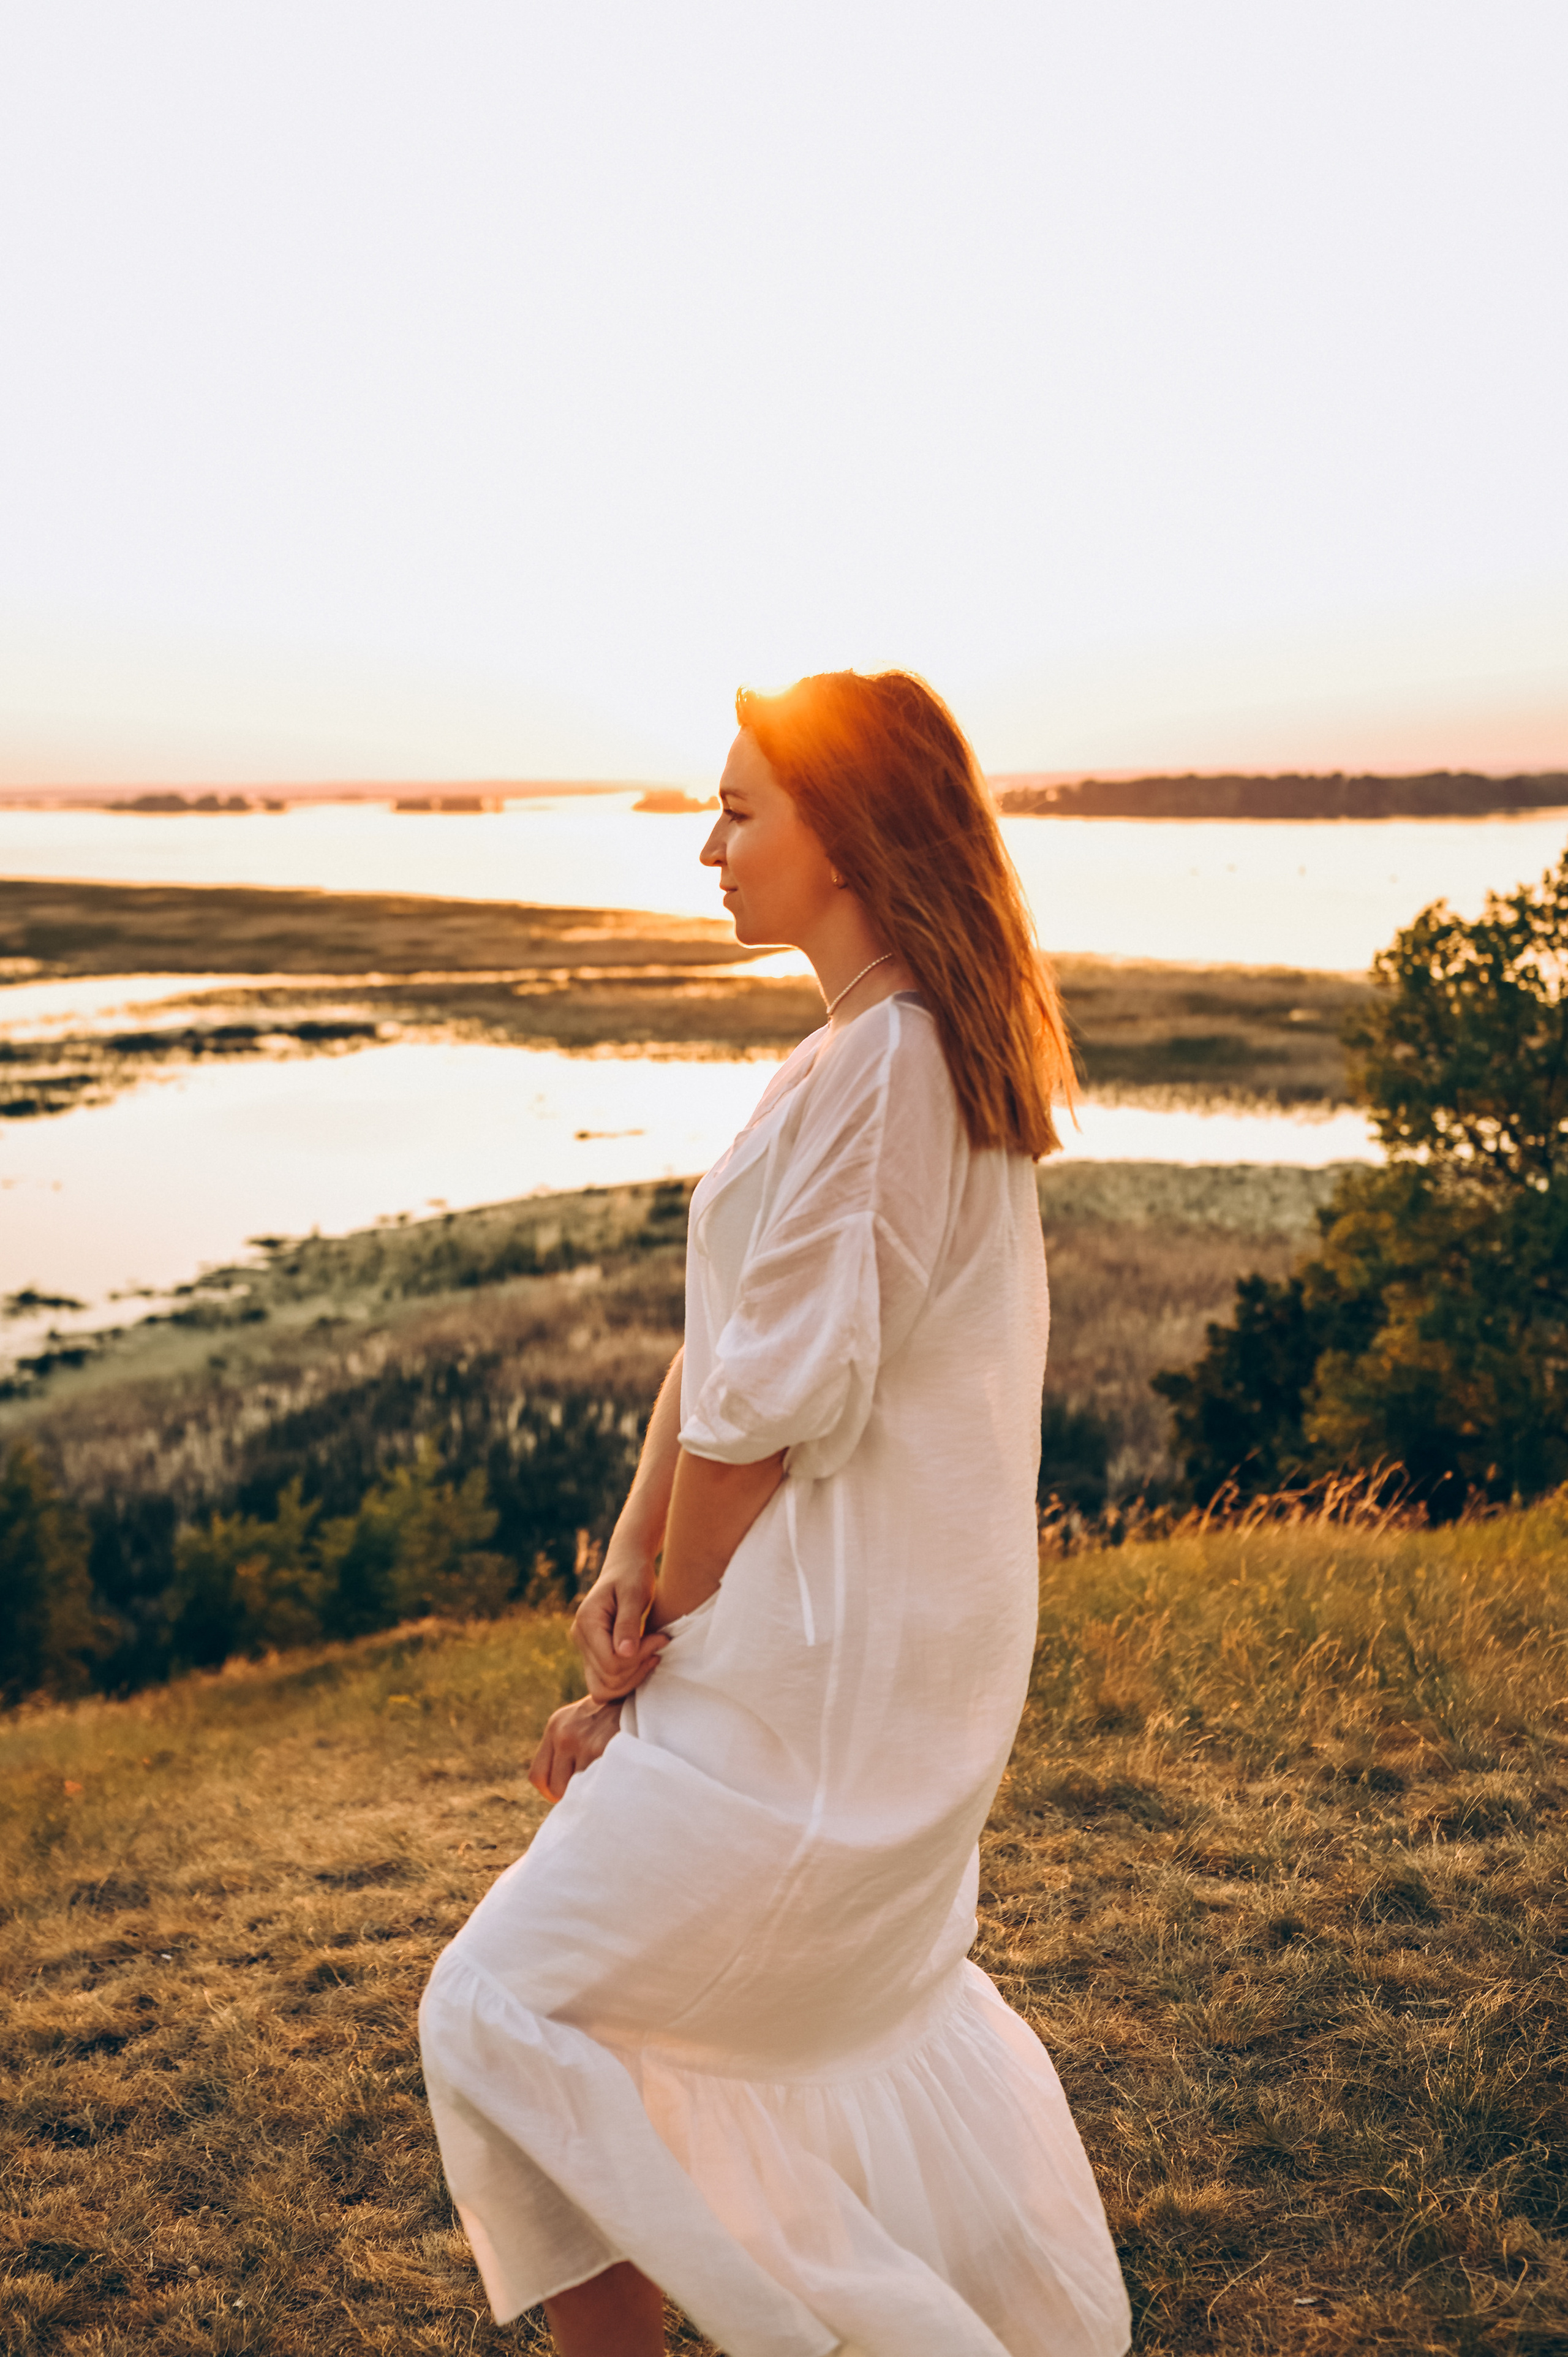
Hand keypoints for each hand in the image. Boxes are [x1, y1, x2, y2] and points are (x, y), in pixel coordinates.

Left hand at [529, 1696, 623, 1801]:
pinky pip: (594, 1784)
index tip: (566, 1793)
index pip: (537, 1775)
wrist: (640, 1693)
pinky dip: (602, 1787)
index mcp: (556, 1725)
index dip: (550, 1791)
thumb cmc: (615, 1712)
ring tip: (603, 1781)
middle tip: (589, 1789)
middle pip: (555, 1786)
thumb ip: (568, 1746)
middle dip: (571, 1795)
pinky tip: (613, 1779)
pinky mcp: (600, 1749)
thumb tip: (562, 1788)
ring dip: (589, 1791)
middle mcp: (564, 1733)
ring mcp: (582, 1742)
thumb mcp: (582, 1720)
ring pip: (574, 1789)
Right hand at [572, 1546, 667, 1701]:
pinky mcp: (594, 1654)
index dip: (639, 1658)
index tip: (661, 1638)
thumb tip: (625, 1653)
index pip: (610, 1662)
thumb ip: (628, 1623)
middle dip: (638, 1668)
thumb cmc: (633, 1574)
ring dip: (633, 1678)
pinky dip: (627, 1679)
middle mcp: (580, 1638)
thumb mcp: (635, 1593)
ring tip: (654, 1655)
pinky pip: (606, 1682)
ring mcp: (585, 1648)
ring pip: (604, 1688)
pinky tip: (645, 1660)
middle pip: (608, 1679)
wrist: (626, 1566)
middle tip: (660, 1643)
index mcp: (587, 1622)